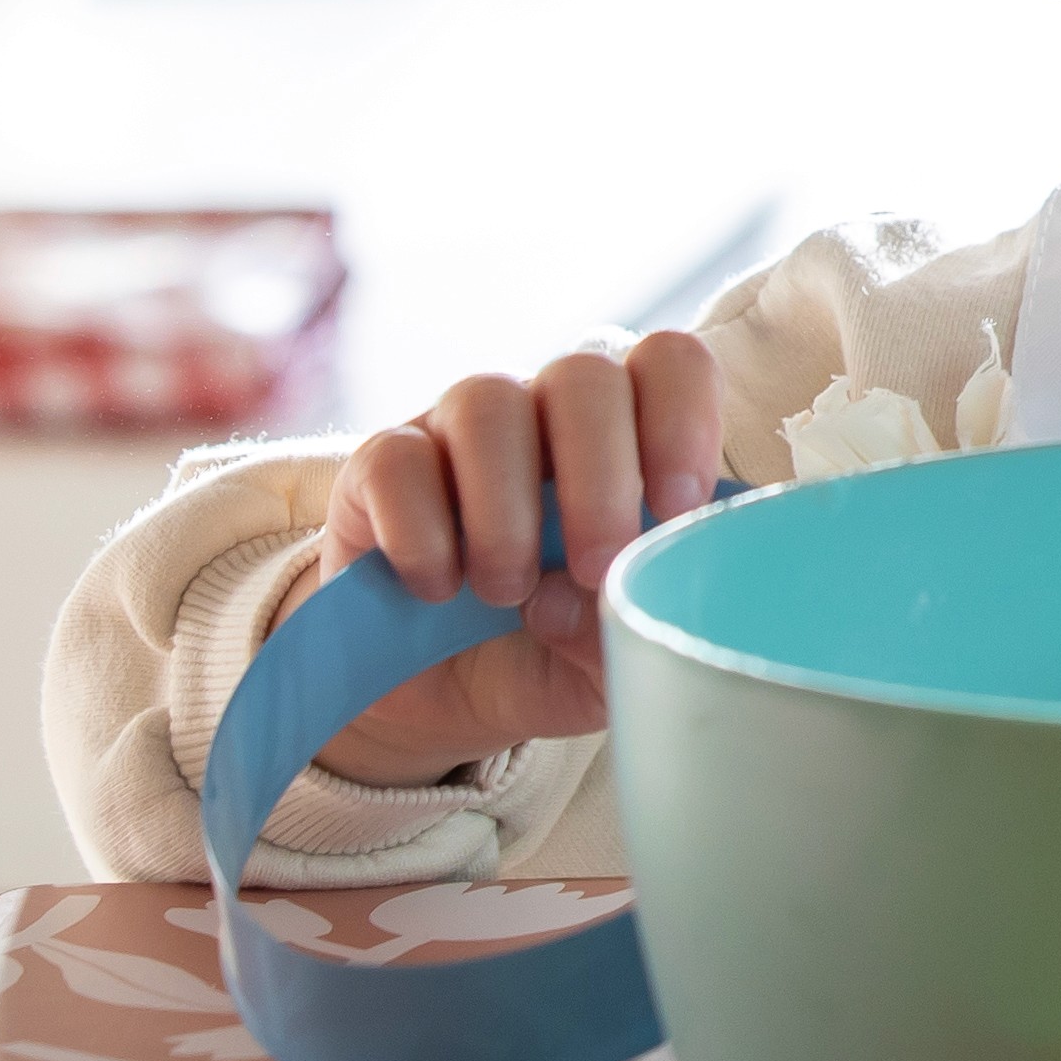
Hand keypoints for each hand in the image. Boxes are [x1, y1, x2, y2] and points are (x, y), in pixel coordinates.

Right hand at [265, 332, 726, 789]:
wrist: (445, 696)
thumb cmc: (557, 654)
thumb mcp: (613, 664)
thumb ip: (629, 628)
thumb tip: (591, 594)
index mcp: (629, 435)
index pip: (669, 363)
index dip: (682, 419)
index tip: (677, 508)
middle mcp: (545, 413)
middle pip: (582, 375)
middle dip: (599, 478)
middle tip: (596, 567)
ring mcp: (458, 430)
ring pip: (486, 404)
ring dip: (506, 514)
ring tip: (509, 593)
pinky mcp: (379, 466)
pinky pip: (396, 461)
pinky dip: (423, 535)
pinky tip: (438, 590)